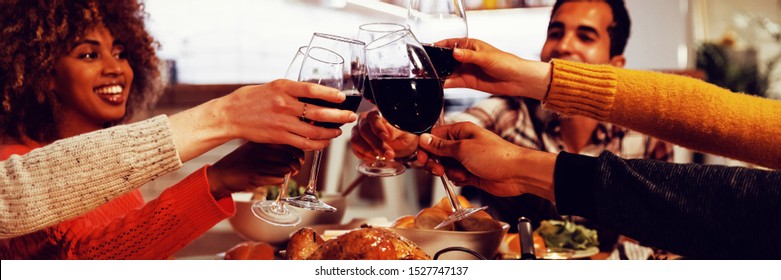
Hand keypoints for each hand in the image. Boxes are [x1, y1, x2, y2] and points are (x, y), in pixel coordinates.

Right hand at [207, 143, 303, 198]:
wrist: (221, 175)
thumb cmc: (241, 162)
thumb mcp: (254, 147)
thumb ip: (272, 146)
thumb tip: (297, 150)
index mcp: (262, 140)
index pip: (290, 142)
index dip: (299, 152)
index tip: (300, 158)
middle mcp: (260, 149)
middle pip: (291, 156)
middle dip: (297, 164)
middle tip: (295, 168)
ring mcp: (258, 163)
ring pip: (286, 168)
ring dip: (289, 173)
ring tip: (286, 174)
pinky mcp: (256, 177)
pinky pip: (278, 179)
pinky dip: (280, 180)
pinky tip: (275, 179)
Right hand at [217, 80, 357, 149]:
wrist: (230, 115)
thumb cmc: (251, 98)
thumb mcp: (272, 87)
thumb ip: (292, 91)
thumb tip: (315, 95)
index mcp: (283, 87)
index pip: (312, 89)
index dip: (330, 94)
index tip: (342, 98)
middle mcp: (284, 104)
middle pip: (318, 112)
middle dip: (339, 116)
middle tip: (351, 116)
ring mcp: (282, 122)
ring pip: (314, 131)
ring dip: (331, 132)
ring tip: (338, 131)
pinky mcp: (279, 137)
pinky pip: (304, 143)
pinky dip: (318, 144)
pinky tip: (324, 142)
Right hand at [349, 110, 417, 161]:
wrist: (401, 145)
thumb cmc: (401, 135)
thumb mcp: (402, 132)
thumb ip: (394, 131)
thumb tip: (388, 135)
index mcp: (377, 114)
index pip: (373, 118)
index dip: (378, 129)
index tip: (386, 138)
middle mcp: (365, 121)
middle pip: (363, 130)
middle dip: (376, 144)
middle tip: (387, 153)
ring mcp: (358, 132)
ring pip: (356, 140)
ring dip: (369, 151)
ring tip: (381, 157)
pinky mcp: (357, 143)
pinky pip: (356, 150)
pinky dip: (366, 156)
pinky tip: (375, 158)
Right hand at [416, 122, 555, 201]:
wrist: (515, 174)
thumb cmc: (496, 156)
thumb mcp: (463, 148)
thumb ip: (441, 146)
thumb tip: (425, 139)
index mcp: (461, 131)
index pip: (435, 136)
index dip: (425, 147)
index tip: (422, 157)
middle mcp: (462, 144)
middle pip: (437, 153)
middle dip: (435, 162)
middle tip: (438, 168)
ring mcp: (466, 159)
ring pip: (445, 166)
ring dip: (448, 172)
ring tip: (459, 173)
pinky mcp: (470, 172)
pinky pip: (454, 176)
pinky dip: (457, 179)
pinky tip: (466, 178)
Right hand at [435, 38, 550, 100]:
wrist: (517, 80)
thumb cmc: (506, 63)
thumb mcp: (486, 57)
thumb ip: (469, 56)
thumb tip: (454, 52)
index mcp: (470, 45)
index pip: (450, 43)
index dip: (439, 46)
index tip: (428, 49)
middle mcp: (466, 57)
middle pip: (447, 59)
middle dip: (437, 62)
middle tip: (425, 67)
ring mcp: (466, 70)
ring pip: (448, 71)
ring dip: (440, 74)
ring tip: (429, 77)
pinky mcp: (468, 82)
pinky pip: (454, 82)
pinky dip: (446, 84)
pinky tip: (439, 85)